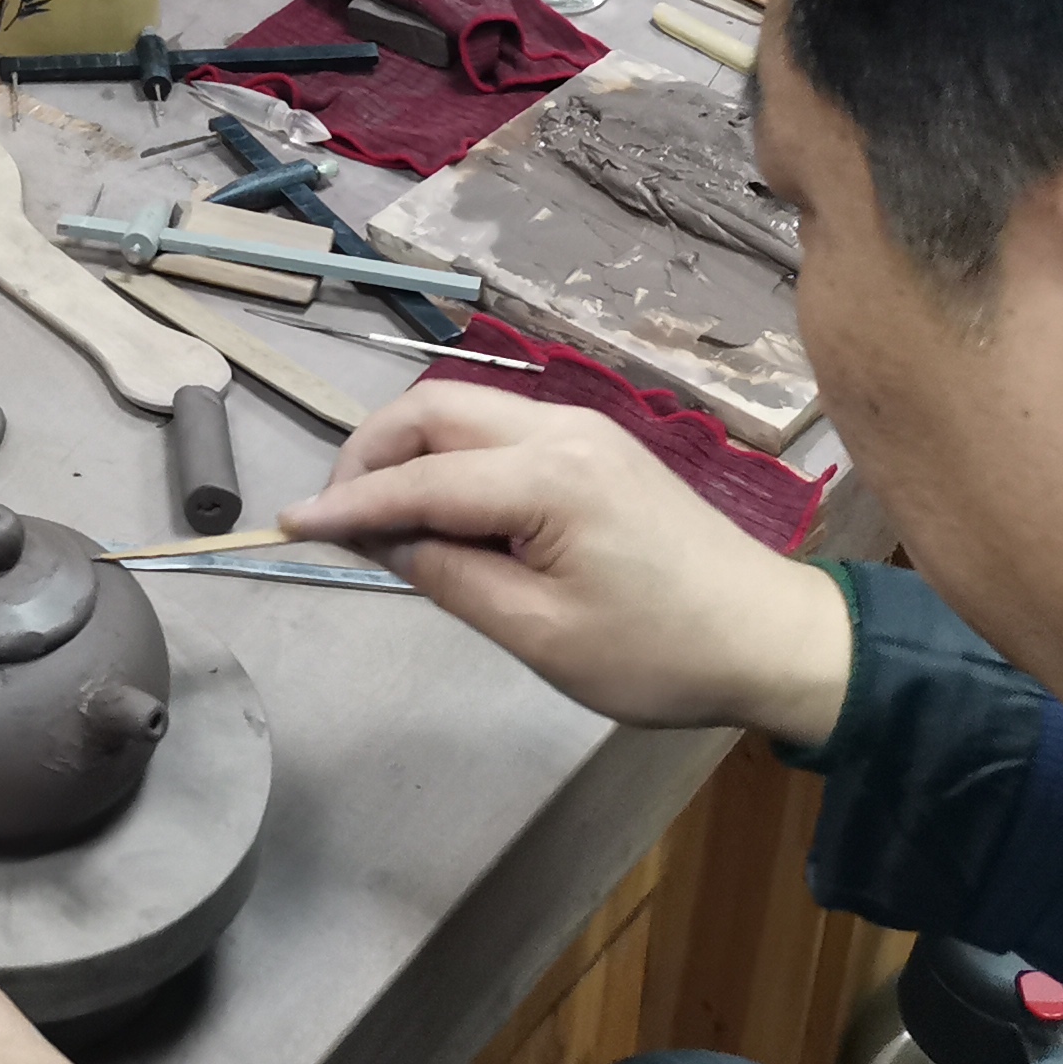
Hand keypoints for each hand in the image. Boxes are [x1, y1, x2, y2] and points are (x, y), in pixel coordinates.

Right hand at [286, 385, 855, 741]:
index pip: (420, 479)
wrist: (770, 637)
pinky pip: (499, 430)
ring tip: (379, 517)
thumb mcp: (541, 635)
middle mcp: (560, 428)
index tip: (291, 524)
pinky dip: (452, 456)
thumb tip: (385, 542)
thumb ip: (452, 577)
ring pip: (464, 410)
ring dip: (410, 450)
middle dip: (370, 454)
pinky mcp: (596, 445)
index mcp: (548, 476)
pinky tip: (441, 509)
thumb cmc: (658, 653)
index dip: (349, 501)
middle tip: (335, 517)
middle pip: (433, 411)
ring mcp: (582, 427)